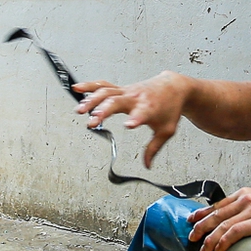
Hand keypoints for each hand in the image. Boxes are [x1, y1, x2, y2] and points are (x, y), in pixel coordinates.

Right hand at [72, 71, 188, 167]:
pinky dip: (90, 86)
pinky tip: (77, 88)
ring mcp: (126, 91)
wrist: (173, 87)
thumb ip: (154, 148)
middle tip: (92, 121)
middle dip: (103, 110)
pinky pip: (103, 85)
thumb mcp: (166, 131)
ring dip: (92, 100)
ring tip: (80, 110)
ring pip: (106, 92)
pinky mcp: (121, 89)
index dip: (135, 119)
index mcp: (149, 108)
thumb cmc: (170, 108)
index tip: (128, 125)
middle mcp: (135, 98)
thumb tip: (147, 165)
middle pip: (116, 101)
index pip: (142, 113)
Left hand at [187, 187, 250, 250]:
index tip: (191, 221)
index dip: (202, 214)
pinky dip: (224, 240)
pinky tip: (218, 249)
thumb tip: (222, 227)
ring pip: (223, 224)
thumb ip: (241, 213)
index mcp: (244, 194)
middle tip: (192, 238)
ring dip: (210, 239)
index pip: (217, 205)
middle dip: (201, 227)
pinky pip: (236, 231)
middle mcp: (247, 198)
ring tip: (203, 250)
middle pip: (217, 214)